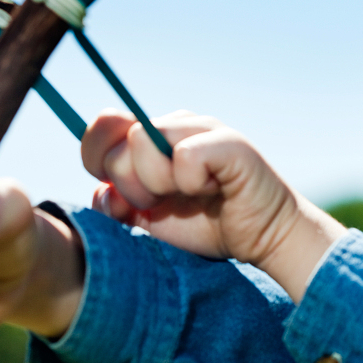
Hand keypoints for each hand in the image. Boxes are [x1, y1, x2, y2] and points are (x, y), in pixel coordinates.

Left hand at [82, 110, 345, 300]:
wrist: (265, 238)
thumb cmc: (209, 226)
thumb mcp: (150, 219)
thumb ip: (119, 204)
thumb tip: (101, 192)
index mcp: (155, 135)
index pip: (103, 126)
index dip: (97, 160)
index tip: (123, 196)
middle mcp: (176, 124)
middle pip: (119, 142)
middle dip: (131, 186)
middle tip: (163, 202)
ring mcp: (204, 128)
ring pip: (144, 142)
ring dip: (159, 184)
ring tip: (190, 196)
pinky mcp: (229, 143)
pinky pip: (184, 157)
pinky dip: (192, 184)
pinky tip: (213, 192)